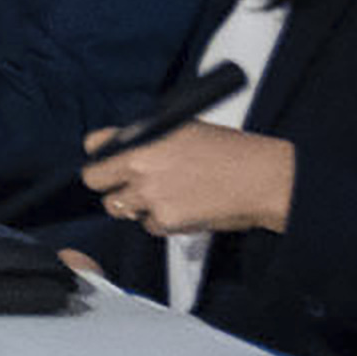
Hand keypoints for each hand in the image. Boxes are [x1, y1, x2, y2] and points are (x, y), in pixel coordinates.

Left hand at [85, 118, 293, 240]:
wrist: (262, 179)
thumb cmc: (231, 152)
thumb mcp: (183, 129)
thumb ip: (148, 139)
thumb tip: (125, 148)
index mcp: (143, 139)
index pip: (94, 145)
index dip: (101, 155)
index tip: (107, 161)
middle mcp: (140, 166)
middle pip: (95, 180)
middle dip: (109, 184)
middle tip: (128, 185)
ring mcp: (150, 195)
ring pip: (119, 207)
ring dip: (135, 206)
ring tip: (166, 196)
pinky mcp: (165, 220)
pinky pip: (149, 226)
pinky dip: (162, 222)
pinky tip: (185, 209)